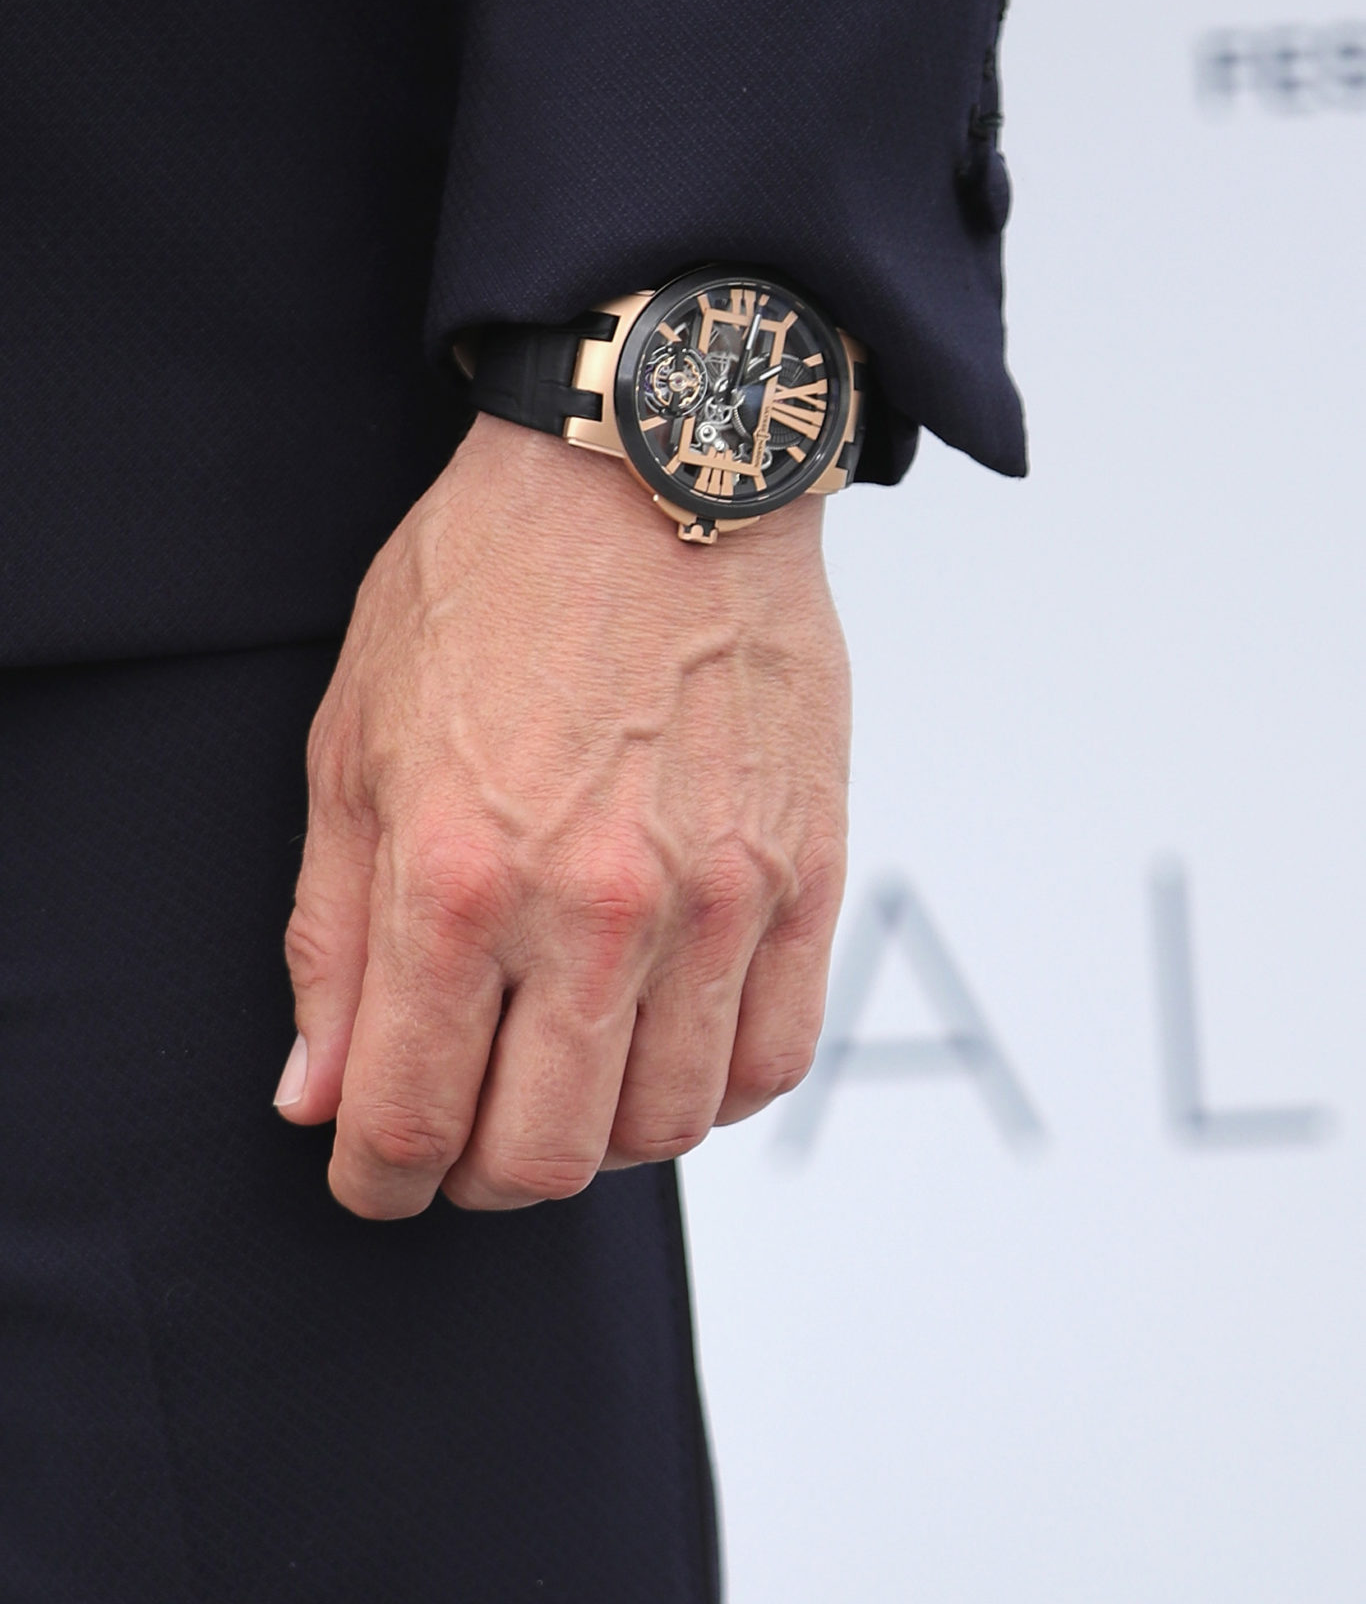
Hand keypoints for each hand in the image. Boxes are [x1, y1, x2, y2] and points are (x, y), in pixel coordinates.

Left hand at [275, 413, 850, 1218]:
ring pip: (662, 1129)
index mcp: (455, 877)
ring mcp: (715, 897)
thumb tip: (317, 1097)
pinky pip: (772, 1057)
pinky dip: (713, 1088)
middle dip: (478, 1176)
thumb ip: (332, 937)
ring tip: (565, 1070)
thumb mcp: (353, 744)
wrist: (652, 471)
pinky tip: (665, 1041)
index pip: (408, 1120)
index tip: (372, 1171)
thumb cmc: (488, 585)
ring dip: (598, 1136)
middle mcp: (592, 908)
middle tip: (462, 1128)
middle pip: (542, 1158)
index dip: (375, 1180)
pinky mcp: (805, 873)